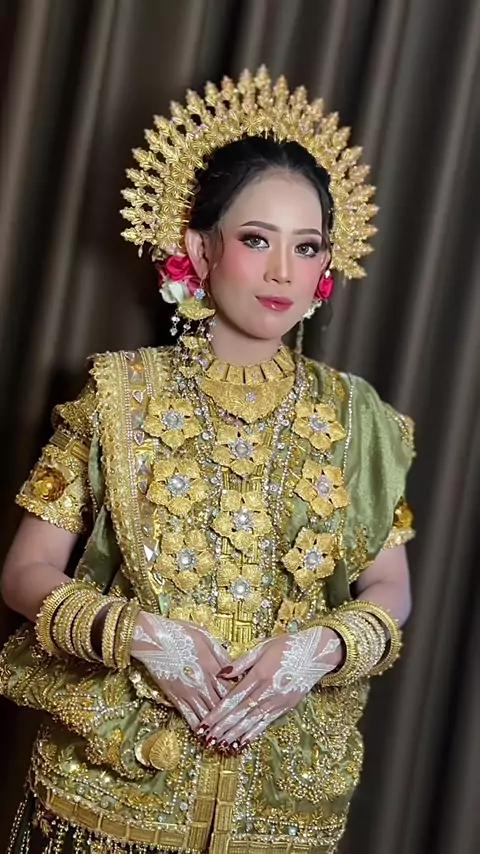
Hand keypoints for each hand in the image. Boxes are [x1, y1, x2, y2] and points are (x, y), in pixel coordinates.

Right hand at [131, 612, 230, 730]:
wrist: (154, 638)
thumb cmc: (181, 633)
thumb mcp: (206, 637)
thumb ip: (221, 655)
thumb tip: (233, 669)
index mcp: (212, 667)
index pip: (231, 689)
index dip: (240, 701)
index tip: (247, 709)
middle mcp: (203, 682)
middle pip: (221, 705)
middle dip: (231, 719)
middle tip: (241, 732)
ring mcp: (189, 691)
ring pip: (207, 714)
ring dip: (216, 728)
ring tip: (225, 740)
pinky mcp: (175, 696)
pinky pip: (188, 715)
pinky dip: (197, 726)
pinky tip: (203, 734)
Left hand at [198, 627, 340, 750]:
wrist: (316, 652)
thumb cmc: (287, 645)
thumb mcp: (262, 647)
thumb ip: (242, 662)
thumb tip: (222, 673)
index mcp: (260, 674)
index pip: (234, 698)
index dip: (218, 712)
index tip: (205, 723)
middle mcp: (268, 690)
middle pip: (241, 713)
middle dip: (223, 727)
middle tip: (208, 740)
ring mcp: (278, 700)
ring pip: (253, 720)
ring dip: (235, 734)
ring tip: (221, 745)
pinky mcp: (286, 706)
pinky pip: (267, 722)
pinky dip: (254, 733)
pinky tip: (243, 742)